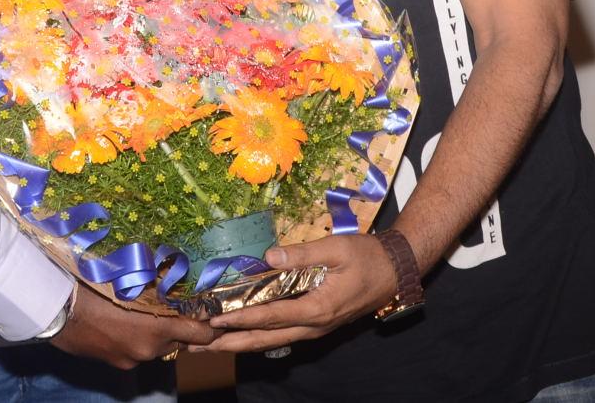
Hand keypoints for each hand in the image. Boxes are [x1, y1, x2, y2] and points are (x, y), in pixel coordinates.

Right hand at [50, 285, 216, 368]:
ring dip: (156, 334)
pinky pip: (138, 353)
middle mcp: (151, 349)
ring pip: (158, 348)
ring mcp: (134, 360)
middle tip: (169, 308)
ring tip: (140, 314)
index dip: (209, 325)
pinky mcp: (118, 365)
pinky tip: (121, 325)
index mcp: (158, 327)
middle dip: (177, 326)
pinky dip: (136, 341)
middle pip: (179, 341)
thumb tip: (175, 274)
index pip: (201, 335)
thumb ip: (156, 284)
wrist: (57, 312)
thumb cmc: (93, 287)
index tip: (211, 315)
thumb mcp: (129, 280)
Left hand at [202, 234, 399, 352]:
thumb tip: (269, 257)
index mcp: (317, 308)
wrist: (395, 271)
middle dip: (231, 343)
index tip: (214, 321)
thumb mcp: (336, 249)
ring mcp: (315, 328)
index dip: (241, 319)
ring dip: (240, 344)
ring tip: (210, 346)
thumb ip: (302, 254)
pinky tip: (242, 336)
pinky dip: (258, 337)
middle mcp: (314, 325)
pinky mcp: (316, 324)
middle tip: (199, 346)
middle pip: (265, 338)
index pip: (271, 316)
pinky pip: (282, 335)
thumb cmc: (367, 257)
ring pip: (272, 341)